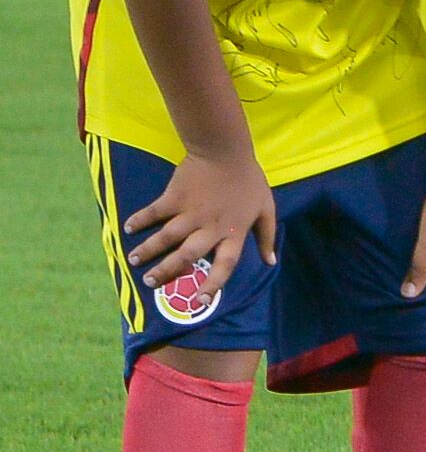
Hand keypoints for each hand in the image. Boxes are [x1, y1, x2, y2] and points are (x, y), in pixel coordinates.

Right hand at [124, 143, 274, 297]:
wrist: (226, 150)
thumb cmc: (248, 180)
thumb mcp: (266, 208)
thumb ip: (267, 236)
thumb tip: (271, 262)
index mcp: (233, 232)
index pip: (224, 265)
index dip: (213, 284)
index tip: (199, 301)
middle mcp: (210, 227)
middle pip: (187, 256)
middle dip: (167, 271)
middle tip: (149, 282)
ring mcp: (190, 212)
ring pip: (165, 238)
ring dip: (147, 250)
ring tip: (133, 260)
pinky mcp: (174, 198)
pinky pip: (153, 213)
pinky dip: (140, 220)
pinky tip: (128, 228)